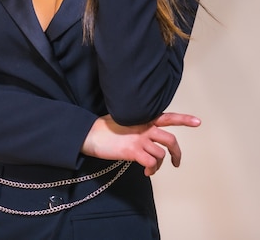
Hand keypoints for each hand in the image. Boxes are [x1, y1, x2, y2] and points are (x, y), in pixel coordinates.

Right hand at [81, 112, 200, 175]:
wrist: (91, 134)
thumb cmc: (107, 128)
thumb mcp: (126, 120)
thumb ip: (140, 125)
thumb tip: (149, 137)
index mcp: (144, 118)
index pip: (168, 117)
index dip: (184, 120)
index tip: (198, 122)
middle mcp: (144, 127)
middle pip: (170, 140)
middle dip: (177, 153)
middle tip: (176, 162)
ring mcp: (139, 139)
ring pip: (161, 154)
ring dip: (159, 165)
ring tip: (151, 168)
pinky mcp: (133, 151)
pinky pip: (151, 163)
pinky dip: (151, 170)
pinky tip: (146, 172)